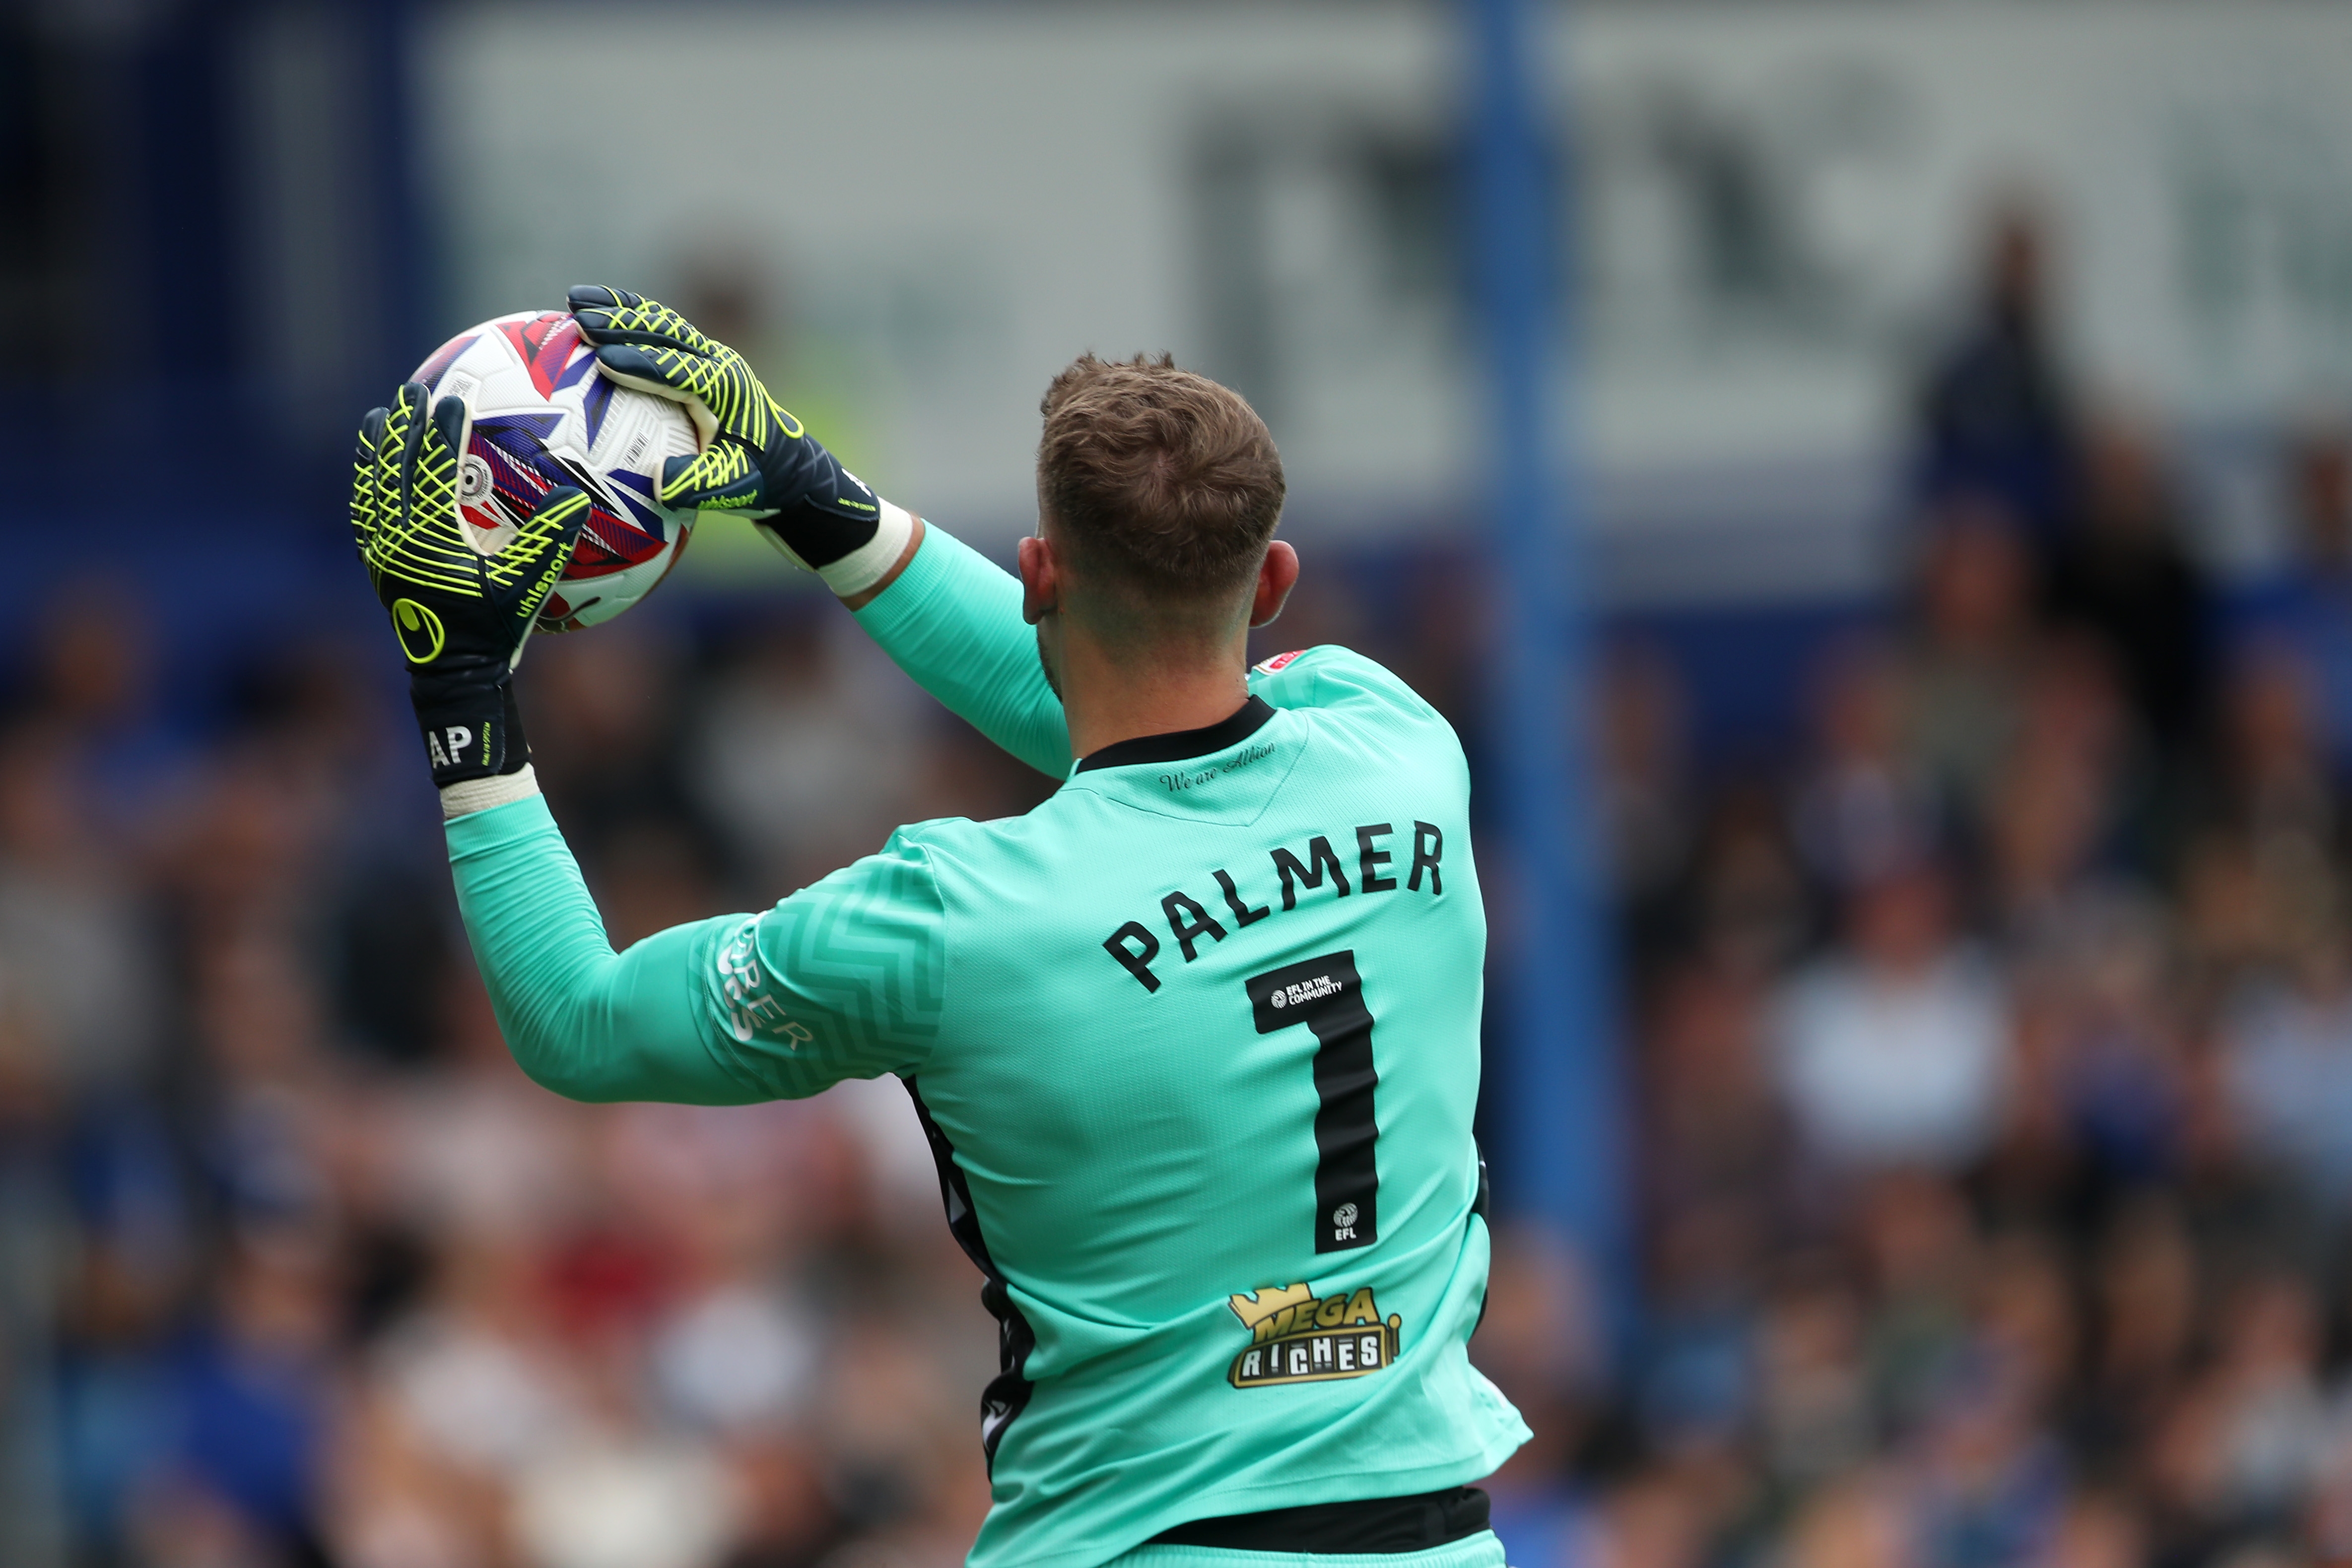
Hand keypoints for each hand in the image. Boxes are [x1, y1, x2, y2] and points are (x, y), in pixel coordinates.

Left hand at [353, 380, 587, 785]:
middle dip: (402, 428)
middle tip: (410, 391)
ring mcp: (381, 554)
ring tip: (378, 419)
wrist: (453, 676)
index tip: (453, 400)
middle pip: (393, 471)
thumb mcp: (529, 588)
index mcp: (429, 539)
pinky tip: (373, 474)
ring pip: (371, 490)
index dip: (442, 432)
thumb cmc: (495, 633)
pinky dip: (369, 486)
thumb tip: (576, 494)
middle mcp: (396, 541)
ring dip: (375, 452)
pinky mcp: (378, 567)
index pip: (433, 471)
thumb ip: (550, 540)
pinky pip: (366, 514)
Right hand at [565, 285, 890, 577]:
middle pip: (666, 334)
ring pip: (660, 322)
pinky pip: (657, 331)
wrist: (786, 466)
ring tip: (574, 298)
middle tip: (580, 321)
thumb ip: (697, 485)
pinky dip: (625, 317)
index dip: (642, 365)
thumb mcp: (732, 489)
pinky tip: (590, 312)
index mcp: (727, 390)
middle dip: (622, 325)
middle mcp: (718, 365)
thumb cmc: (758, 480)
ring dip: (618, 308)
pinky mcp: (696, 360)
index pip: (679, 371)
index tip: (604, 362)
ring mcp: (707, 357)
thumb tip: (657, 482)